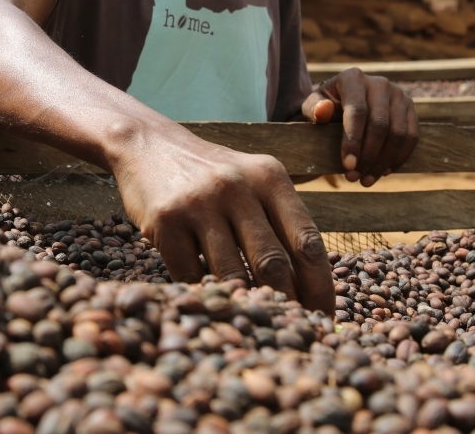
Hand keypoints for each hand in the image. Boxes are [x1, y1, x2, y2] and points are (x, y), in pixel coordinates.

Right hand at [110, 126, 333, 313]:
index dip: (320, 285)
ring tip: (253, 323)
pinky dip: (204, 294)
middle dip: (287, 304)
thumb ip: (279, 219)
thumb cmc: (211, 173)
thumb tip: (309, 284)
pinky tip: (212, 303)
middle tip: (291, 330)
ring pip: (232, 273)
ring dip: (244, 304)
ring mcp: (200, 202)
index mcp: (269, 177)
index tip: (325, 315)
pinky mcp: (167, 219)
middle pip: (273, 263)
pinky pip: (190, 273)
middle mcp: (238, 186)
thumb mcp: (252, 179)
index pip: (307, 241)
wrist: (149, 145)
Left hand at [302, 68, 417, 186]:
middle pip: (380, 125)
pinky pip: (412, 137)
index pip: (357, 111)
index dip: (353, 141)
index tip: (347, 165)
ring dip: (383, 161)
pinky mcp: (411, 108)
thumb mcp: (312, 106)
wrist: (345, 101)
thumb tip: (322, 111)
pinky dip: (399, 158)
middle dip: (368, 156)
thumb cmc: (326, 106)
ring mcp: (399, 94)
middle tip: (353, 177)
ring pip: (398, 133)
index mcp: (353, 78)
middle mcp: (379, 83)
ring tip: (366, 180)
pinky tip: (384, 171)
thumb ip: (313, 109)